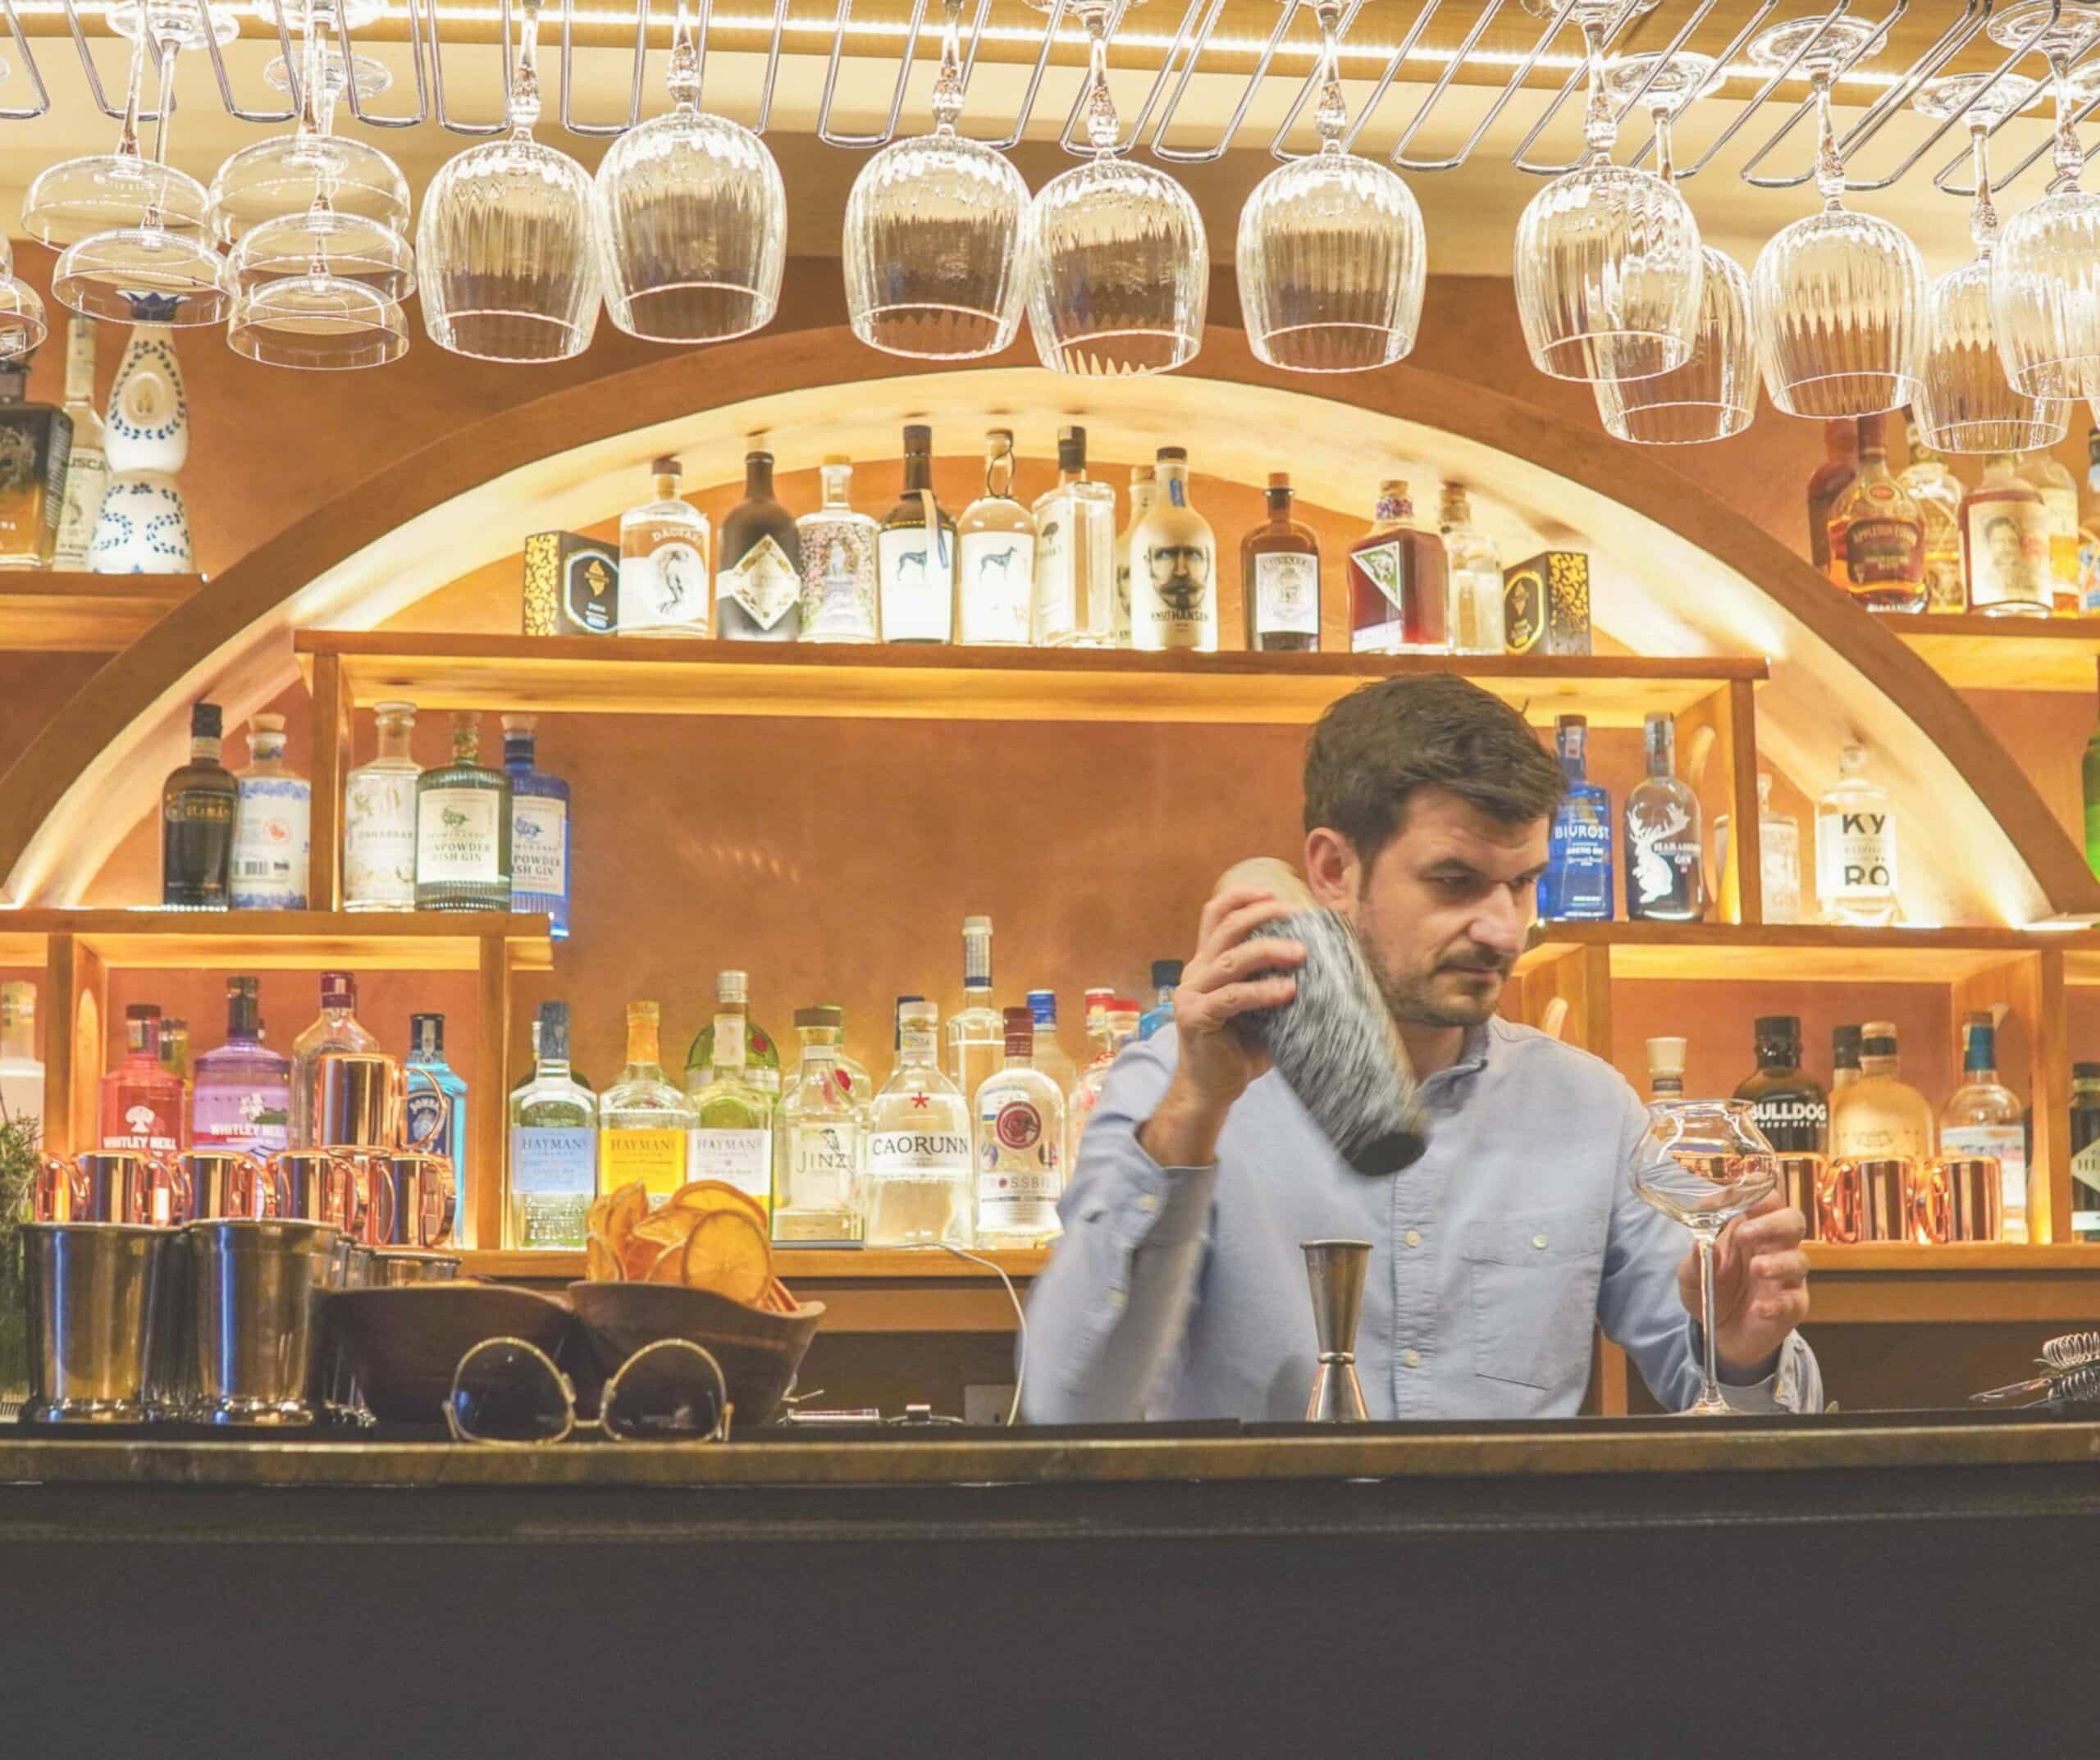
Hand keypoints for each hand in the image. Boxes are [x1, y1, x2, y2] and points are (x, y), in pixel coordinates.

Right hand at [1137, 884, 1304, 1167]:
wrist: (1213, 1089)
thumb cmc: (1240, 1048)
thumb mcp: (1260, 1008)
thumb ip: (1275, 982)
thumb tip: (1326, 965)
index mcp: (1206, 963)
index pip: (1215, 915)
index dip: (1242, 898)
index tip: (1274, 893)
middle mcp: (1194, 972)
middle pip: (1225, 929)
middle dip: (1263, 917)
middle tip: (1296, 917)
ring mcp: (1191, 994)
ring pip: (1231, 960)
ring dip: (1268, 950)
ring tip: (1301, 954)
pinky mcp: (1194, 1018)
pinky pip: (1232, 997)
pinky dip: (1262, 991)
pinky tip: (1287, 992)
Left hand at [1677, 1192, 1809, 1381]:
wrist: (1720, 1332)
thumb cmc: (1710, 1290)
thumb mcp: (1691, 1274)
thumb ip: (1696, 1258)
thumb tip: (1700, 1243)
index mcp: (1750, 1228)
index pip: (1767, 1199)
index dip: (1759, 1192)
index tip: (1741, 1193)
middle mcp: (1774, 1247)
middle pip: (1793, 1221)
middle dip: (1772, 1224)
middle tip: (1745, 1234)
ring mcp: (1787, 1276)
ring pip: (1800, 1260)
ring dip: (1778, 1262)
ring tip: (1755, 1269)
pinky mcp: (1793, 1305)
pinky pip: (1795, 1300)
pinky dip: (1778, 1303)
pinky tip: (1759, 1308)